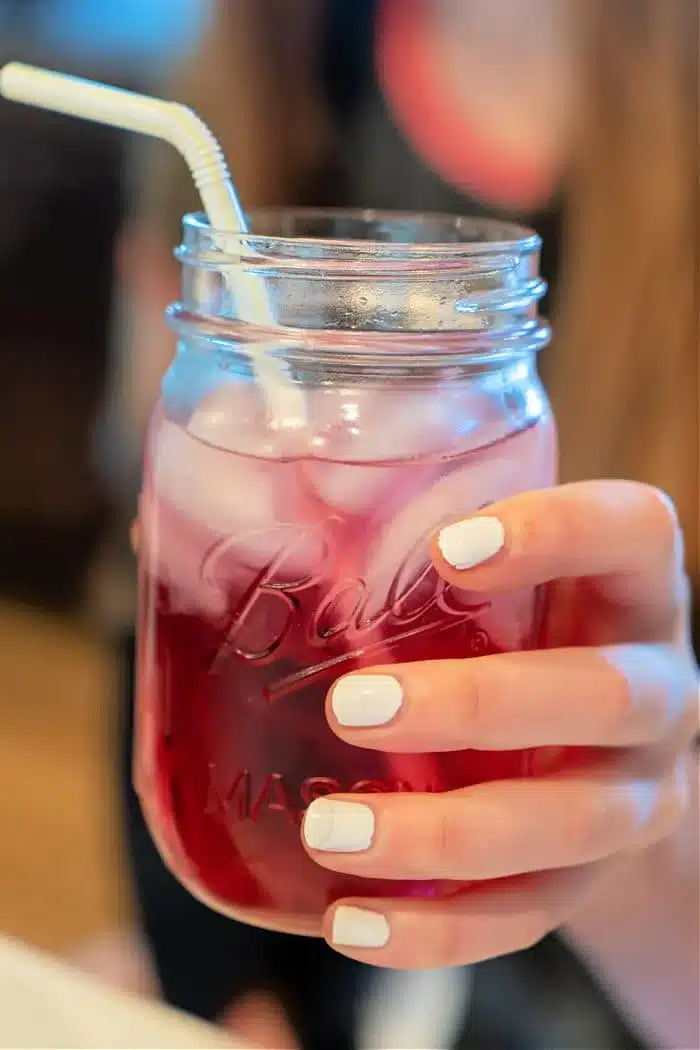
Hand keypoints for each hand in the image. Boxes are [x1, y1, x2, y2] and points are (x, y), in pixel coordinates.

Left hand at [302, 481, 697, 967]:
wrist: (591, 751)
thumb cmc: (513, 635)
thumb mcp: (482, 580)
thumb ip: (387, 548)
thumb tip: (205, 529)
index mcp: (629, 587)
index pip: (632, 533)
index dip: (559, 533)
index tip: (447, 548)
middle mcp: (653, 687)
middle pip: (603, 696)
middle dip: (477, 705)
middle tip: (351, 706)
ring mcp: (634, 792)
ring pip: (571, 824)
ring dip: (446, 835)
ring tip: (330, 830)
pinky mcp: (592, 880)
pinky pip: (531, 916)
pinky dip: (439, 932)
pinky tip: (348, 923)